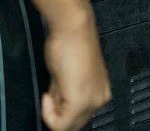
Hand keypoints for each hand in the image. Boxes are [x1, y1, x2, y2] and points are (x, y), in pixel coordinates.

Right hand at [41, 16, 110, 130]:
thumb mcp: (67, 78)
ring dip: (53, 112)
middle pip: (74, 124)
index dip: (58, 111)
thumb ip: (64, 96)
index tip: (50, 98)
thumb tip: (55, 109)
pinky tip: (48, 93)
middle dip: (56, 113)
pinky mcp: (80, 101)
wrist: (72, 28)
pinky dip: (48, 112)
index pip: (78, 118)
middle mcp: (101, 99)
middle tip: (49, 95)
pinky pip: (60, 123)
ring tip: (51, 90)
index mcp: (101, 92)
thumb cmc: (70, 44)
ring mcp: (92, 101)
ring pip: (67, 125)